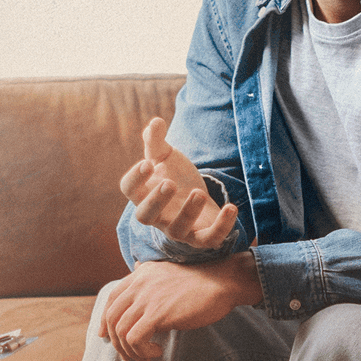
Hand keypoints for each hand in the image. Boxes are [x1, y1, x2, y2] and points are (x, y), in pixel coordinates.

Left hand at [99, 254, 262, 360]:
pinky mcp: (158, 313)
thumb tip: (136, 267)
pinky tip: (156, 352)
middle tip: (130, 356)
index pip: (111, 299)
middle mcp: (139, 284)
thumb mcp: (167, 273)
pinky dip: (142, 351)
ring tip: (146, 357)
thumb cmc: (199, 282)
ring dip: (130, 350)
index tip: (108, 337)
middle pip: (112, 318)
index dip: (105, 321)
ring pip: (121, 331)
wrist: (221, 282)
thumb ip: (149, 275)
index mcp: (140, 275)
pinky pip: (134, 338)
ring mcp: (147, 298)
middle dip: (117, 342)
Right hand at [119, 117, 238, 250]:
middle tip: (169, 183)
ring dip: (188, 212)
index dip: (135, 178)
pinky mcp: (200, 237)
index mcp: (144, 193)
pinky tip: (231, 207)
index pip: (129, 190)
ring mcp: (178, 228)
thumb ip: (157, 141)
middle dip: (156, 201)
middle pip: (144, 216)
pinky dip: (221, 226)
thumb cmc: (176, 175)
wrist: (199, 197)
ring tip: (198, 192)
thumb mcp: (166, 156)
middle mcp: (157, 215)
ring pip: (176, 230)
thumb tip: (156, 122)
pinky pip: (209, 239)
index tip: (147, 164)